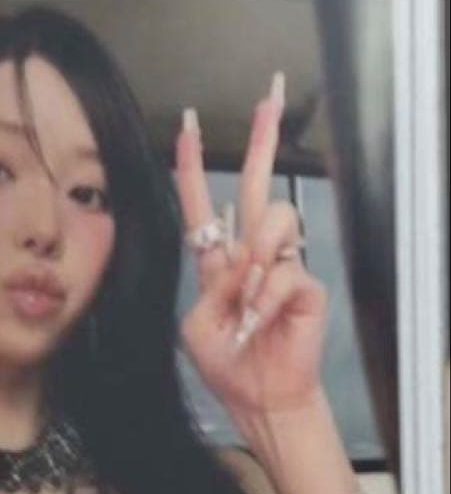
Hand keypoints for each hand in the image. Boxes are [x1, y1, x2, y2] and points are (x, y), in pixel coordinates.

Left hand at [175, 76, 327, 418]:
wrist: (257, 397)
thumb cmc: (226, 363)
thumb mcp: (198, 324)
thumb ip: (213, 286)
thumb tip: (246, 260)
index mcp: (219, 261)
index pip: (205, 204)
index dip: (192, 167)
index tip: (186, 126)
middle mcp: (253, 254)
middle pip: (260, 185)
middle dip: (263, 139)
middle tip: (271, 96)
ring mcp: (283, 266)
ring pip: (275, 221)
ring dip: (254, 258)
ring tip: (245, 299)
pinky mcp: (306, 286)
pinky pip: (284, 272)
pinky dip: (265, 299)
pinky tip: (259, 321)